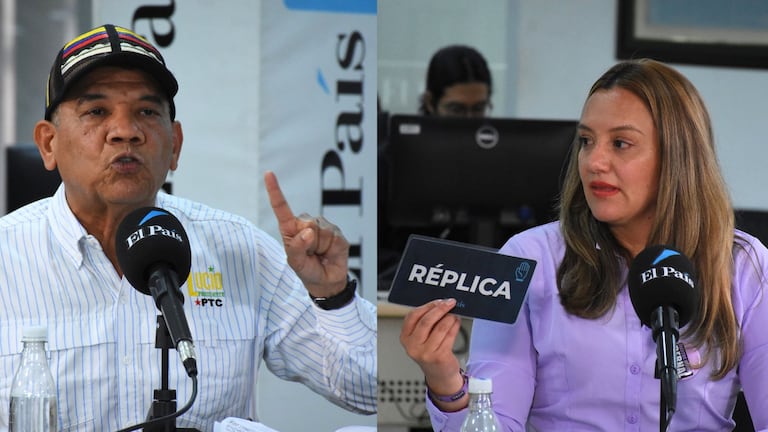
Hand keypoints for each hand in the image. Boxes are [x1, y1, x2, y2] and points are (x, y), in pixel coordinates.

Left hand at [264, 171, 348, 296]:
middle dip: (307, 241)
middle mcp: (305, 224)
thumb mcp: (295, 263)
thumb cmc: (307, 270)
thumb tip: (308, 232)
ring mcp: (321, 227)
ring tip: (319, 253)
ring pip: (319, 229)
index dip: (275, 190)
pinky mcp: (335, 232)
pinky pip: (332, 235)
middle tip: (310, 254)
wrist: (327, 281)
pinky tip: (329, 252)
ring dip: (319, 246)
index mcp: (290, 229)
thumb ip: (296, 248)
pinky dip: (330, 247)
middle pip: (305, 222)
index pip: (281, 208)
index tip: (268, 174)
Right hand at [400, 299, 464, 397]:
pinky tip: (456, 322)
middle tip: (449, 303)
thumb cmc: (430, 353)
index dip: (427, 306)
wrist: (439, 375)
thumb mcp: (420, 338)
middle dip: (440, 308)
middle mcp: (413, 346)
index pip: (413, 316)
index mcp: (405, 337)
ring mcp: (426, 353)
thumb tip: (440, 304)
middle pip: (426, 321)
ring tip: (454, 315)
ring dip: (450, 317)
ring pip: (440, 327)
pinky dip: (455, 326)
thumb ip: (425, 322)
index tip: (438, 301)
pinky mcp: (439, 357)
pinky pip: (449, 335)